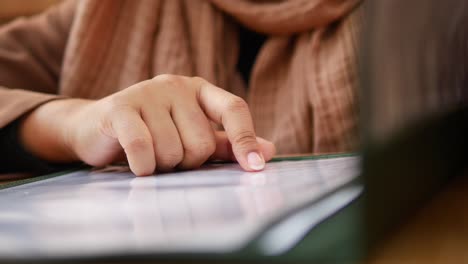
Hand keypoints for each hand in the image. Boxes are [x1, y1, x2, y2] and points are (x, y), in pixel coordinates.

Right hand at [20, 75, 274, 175]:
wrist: (95, 129)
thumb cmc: (150, 134)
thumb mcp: (190, 136)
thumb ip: (226, 143)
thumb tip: (269, 151)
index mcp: (198, 90)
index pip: (233, 109)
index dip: (246, 139)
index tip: (255, 168)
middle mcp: (176, 85)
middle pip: (202, 142)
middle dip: (186, 162)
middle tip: (168, 157)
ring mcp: (148, 92)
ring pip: (173, 150)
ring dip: (162, 166)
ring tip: (148, 156)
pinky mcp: (121, 106)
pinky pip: (143, 147)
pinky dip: (143, 166)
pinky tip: (137, 164)